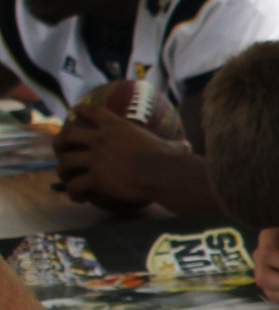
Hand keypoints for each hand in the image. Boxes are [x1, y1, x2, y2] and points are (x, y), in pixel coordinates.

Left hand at [53, 106, 183, 208]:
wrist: (164, 174)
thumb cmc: (171, 161)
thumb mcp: (172, 147)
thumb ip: (174, 146)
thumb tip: (187, 148)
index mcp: (117, 128)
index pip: (93, 113)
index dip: (80, 110)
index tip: (74, 110)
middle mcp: (101, 140)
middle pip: (68, 136)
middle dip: (59, 143)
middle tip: (60, 150)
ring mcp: (96, 159)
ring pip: (66, 162)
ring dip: (62, 171)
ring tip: (66, 179)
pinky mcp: (96, 178)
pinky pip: (76, 186)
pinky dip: (73, 193)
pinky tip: (78, 198)